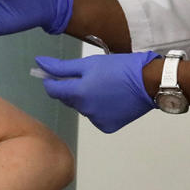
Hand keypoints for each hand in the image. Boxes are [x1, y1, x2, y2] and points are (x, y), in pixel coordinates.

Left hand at [36, 52, 159, 132]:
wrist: (149, 82)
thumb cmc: (119, 67)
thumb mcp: (90, 63)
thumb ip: (62, 67)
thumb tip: (39, 63)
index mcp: (79, 93)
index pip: (53, 90)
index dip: (50, 81)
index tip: (53, 73)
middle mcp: (85, 110)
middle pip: (68, 99)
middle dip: (71, 88)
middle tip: (87, 76)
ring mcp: (96, 120)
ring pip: (82, 108)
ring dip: (85, 99)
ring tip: (103, 86)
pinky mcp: (108, 127)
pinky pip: (95, 116)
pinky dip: (98, 109)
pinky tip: (110, 99)